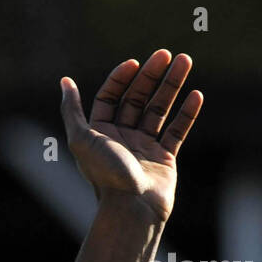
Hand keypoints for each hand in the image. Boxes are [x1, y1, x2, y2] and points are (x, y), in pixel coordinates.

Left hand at [59, 49, 201, 222]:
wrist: (132, 208)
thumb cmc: (106, 174)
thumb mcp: (82, 140)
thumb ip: (72, 111)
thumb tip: (64, 81)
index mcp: (99, 134)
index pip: (110, 98)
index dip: (121, 79)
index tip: (135, 63)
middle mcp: (121, 139)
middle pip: (136, 99)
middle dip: (151, 75)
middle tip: (167, 53)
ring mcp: (144, 148)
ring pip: (159, 110)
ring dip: (172, 85)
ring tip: (186, 60)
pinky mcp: (164, 158)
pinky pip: (177, 131)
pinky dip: (187, 113)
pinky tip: (196, 94)